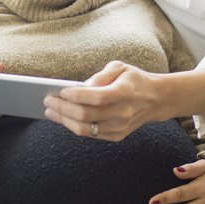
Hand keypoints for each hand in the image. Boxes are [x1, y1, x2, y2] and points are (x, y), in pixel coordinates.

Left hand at [43, 61, 163, 141]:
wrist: (156, 99)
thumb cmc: (134, 80)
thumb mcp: (120, 67)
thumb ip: (100, 75)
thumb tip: (80, 86)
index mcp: (126, 91)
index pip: (97, 97)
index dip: (77, 96)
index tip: (61, 91)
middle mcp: (124, 112)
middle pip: (87, 115)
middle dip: (63, 109)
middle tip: (48, 101)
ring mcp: (120, 127)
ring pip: (86, 129)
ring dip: (64, 120)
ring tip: (50, 112)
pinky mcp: (117, 136)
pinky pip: (91, 134)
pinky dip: (74, 126)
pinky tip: (63, 118)